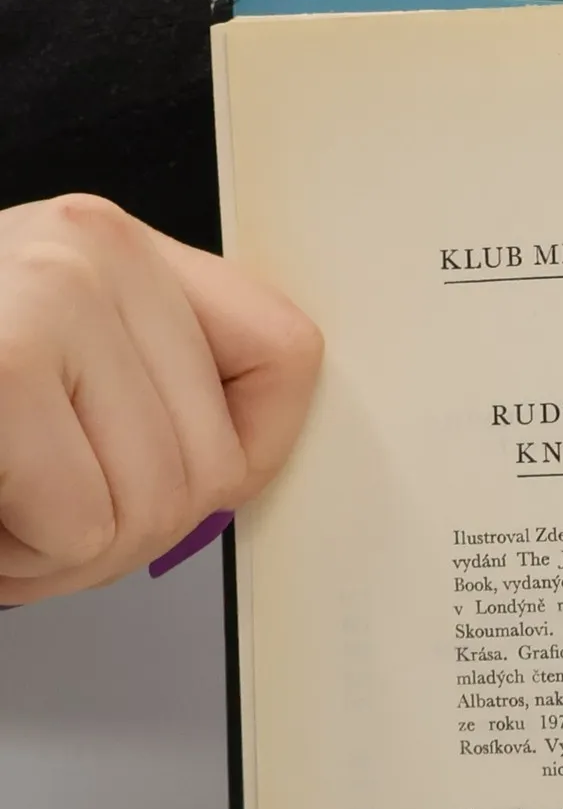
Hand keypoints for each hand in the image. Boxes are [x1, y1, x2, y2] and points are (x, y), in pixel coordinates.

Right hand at [0, 195, 321, 605]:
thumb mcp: (54, 379)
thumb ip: (150, 397)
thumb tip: (245, 472)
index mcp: (114, 248)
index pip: (288, 355)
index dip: (245, 452)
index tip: (179, 479)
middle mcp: (92, 249)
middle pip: (216, 466)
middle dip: (121, 533)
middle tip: (28, 511)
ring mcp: (47, 293)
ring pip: (152, 510)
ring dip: (61, 556)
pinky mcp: (2, 363)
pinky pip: (80, 521)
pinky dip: (17, 560)